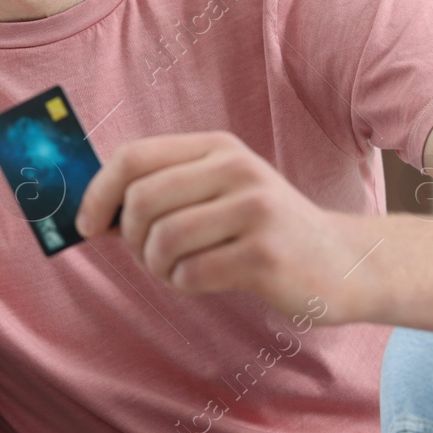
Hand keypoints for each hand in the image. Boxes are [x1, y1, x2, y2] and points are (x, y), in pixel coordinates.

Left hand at [74, 130, 367, 319]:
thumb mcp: (219, 194)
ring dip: (157, 266)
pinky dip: (184, 284)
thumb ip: (162, 193)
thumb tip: (90, 213)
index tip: (86, 224)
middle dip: (129, 238)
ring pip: (162, 239)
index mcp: (217, 148)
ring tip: (179, 270)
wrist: (346, 263)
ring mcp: (254, 210)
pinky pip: (190, 273)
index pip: (133, 157)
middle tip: (148, 256)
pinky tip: (205, 281)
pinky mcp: (265, 255)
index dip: (98, 192)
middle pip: (141, 200)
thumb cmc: (265, 231)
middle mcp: (236, 169)